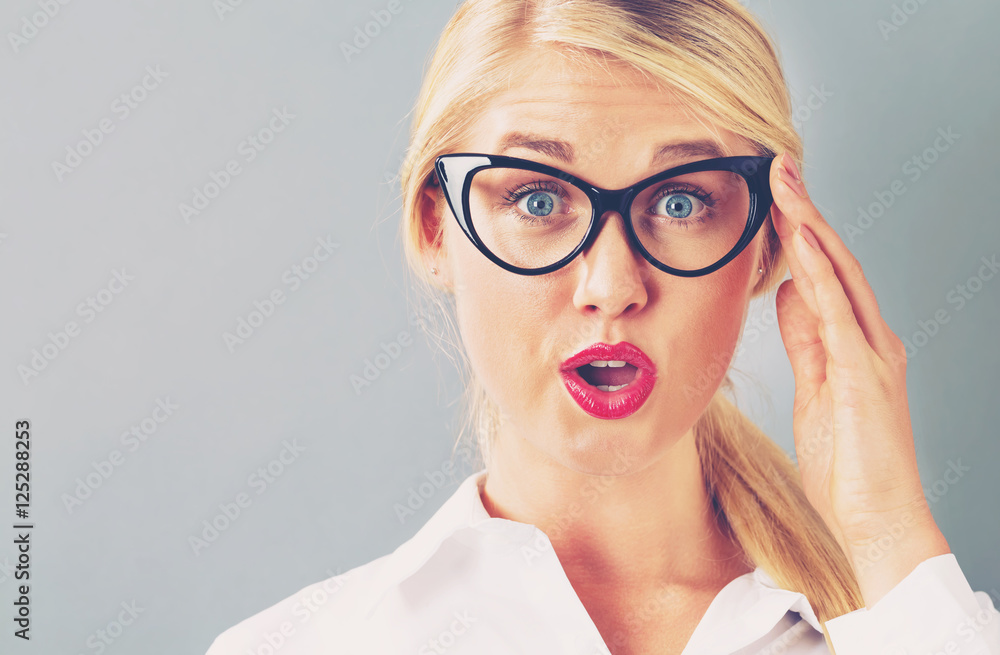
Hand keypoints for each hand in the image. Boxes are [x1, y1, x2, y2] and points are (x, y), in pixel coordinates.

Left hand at [768, 152, 949, 605]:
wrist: (876, 519)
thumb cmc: (847, 463)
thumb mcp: (814, 388)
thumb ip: (806, 339)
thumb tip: (788, 293)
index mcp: (855, 342)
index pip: (824, 272)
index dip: (799, 230)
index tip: (772, 193)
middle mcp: (870, 338)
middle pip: (835, 260)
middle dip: (805, 211)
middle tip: (778, 166)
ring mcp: (872, 354)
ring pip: (840, 274)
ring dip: (811, 225)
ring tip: (785, 183)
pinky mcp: (864, 375)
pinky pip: (838, 313)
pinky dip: (820, 273)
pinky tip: (802, 240)